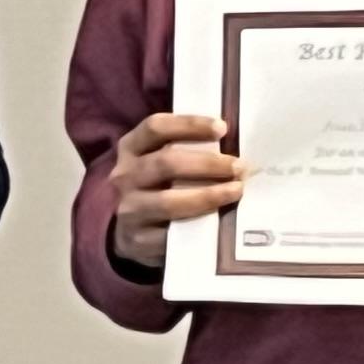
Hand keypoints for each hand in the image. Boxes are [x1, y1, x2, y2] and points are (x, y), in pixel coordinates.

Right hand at [107, 111, 246, 267]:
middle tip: (239, 167)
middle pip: (166, 162)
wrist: (132, 233)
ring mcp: (129, 209)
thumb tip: (234, 145)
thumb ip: (186, 150)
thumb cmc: (158, 188)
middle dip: (208, 164)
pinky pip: (171, 233)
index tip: (222, 128)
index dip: (189, 125)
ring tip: (236, 191)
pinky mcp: (137, 239)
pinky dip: (197, 225)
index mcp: (130, 148)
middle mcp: (124, 176)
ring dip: (208, 195)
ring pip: (169, 201)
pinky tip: (218, 221)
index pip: (155, 127)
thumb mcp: (160, 162)